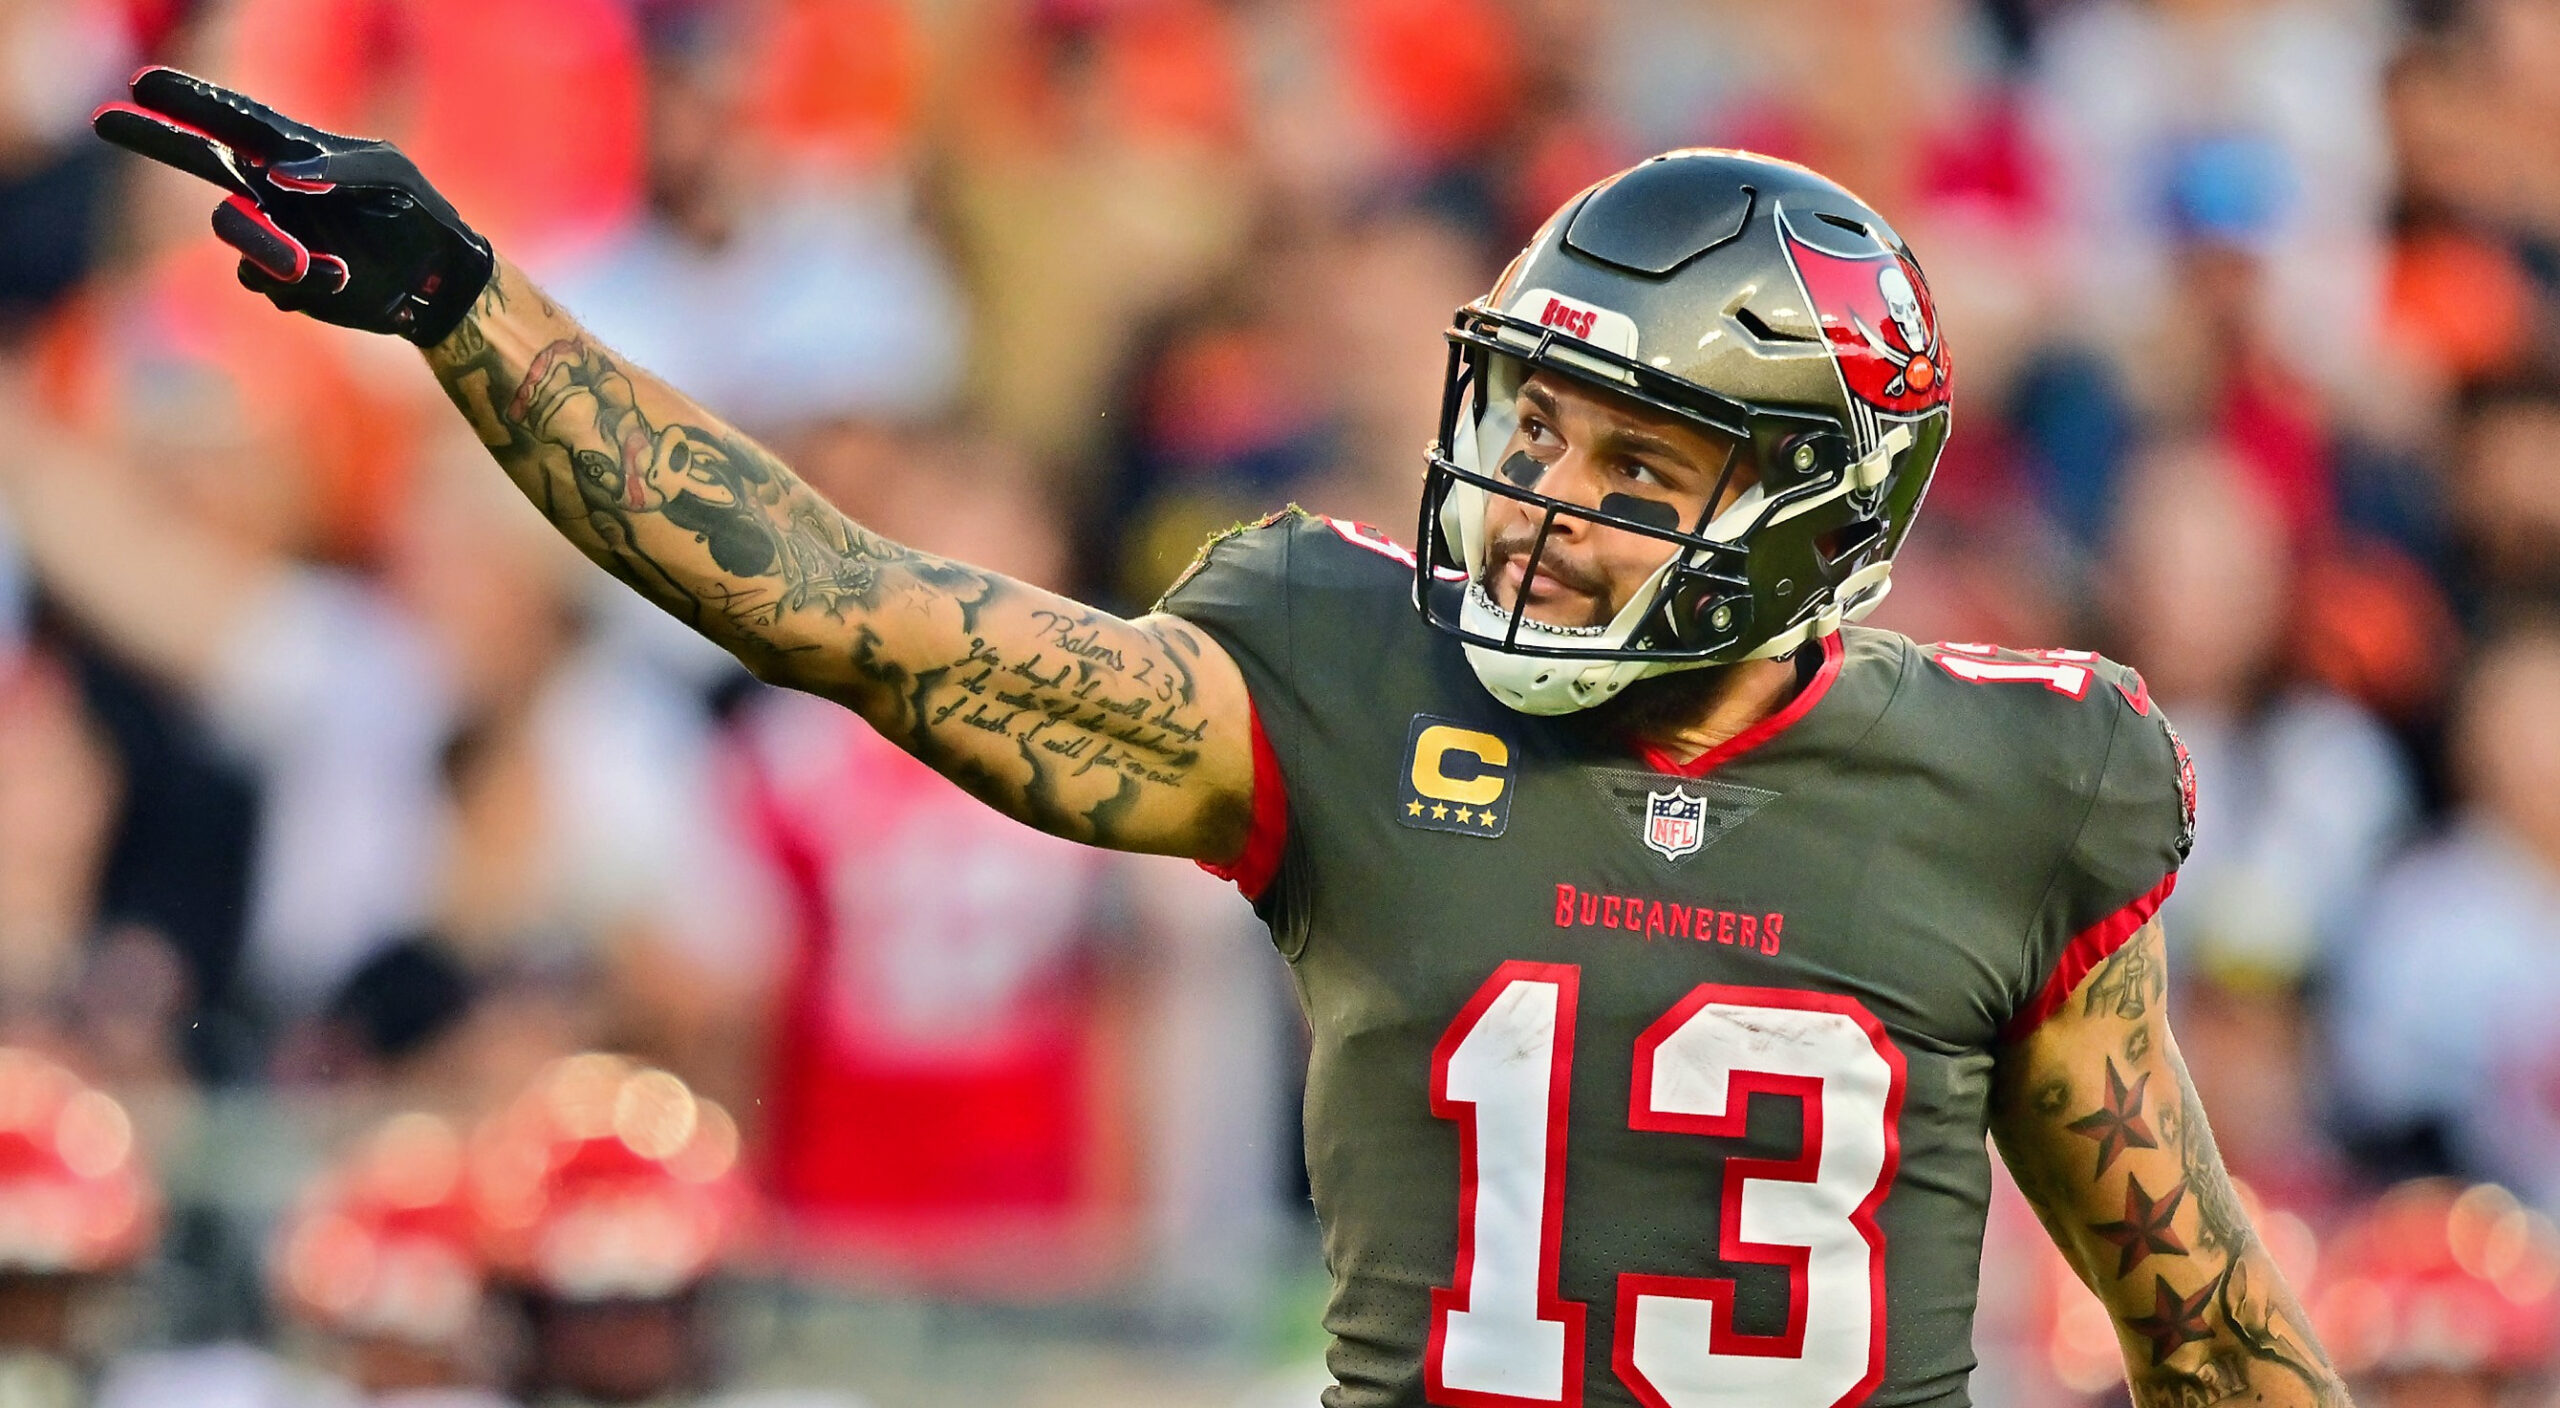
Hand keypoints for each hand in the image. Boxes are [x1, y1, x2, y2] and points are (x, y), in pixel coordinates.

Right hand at [91, 67, 493, 346]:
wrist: (437, 279)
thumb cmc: (416, 212)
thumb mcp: (390, 175)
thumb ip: (338, 167)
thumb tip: (280, 173)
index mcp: (294, 151)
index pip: (232, 119)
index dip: (188, 101)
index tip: (143, 82)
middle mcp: (272, 188)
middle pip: (198, 160)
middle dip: (154, 138)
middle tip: (106, 118)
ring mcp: (275, 234)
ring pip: (236, 235)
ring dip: (268, 249)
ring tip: (313, 264)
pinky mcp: (286, 280)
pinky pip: (270, 282)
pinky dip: (304, 282)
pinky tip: (339, 276)